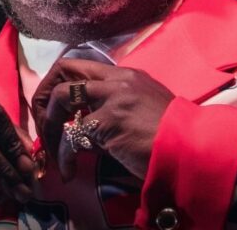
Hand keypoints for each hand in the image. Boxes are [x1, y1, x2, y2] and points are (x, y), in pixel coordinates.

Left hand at [32, 59, 174, 180]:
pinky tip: (69, 171)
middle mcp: (117, 80)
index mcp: (126, 75)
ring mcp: (113, 98)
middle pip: (65, 70)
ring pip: (62, 98)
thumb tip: (86, 123)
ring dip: (50, 124)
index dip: (58, 83)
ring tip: (52, 149)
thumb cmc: (172, 135)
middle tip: (44, 124)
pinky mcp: (110, 121)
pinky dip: (64, 155)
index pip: (80, 64)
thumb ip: (116, 107)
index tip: (54, 108)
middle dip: (45, 95)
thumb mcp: (143, 109)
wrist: (192, 149)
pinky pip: (73, 134)